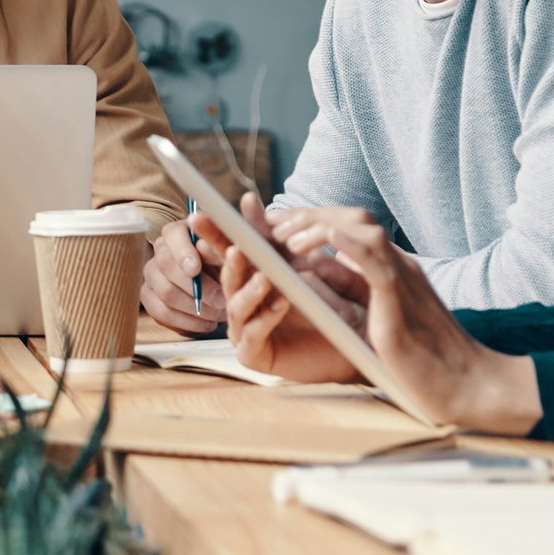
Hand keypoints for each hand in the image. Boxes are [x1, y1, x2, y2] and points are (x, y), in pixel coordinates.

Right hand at [140, 217, 224, 333]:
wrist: (218, 287)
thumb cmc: (223, 266)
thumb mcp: (225, 256)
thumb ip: (216, 250)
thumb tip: (206, 247)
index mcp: (178, 232)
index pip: (173, 235)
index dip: (182, 253)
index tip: (195, 270)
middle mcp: (160, 250)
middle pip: (166, 265)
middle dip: (195, 287)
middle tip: (220, 301)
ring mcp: (152, 274)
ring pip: (165, 292)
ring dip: (195, 307)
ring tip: (218, 314)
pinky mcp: (149, 297)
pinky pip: (162, 313)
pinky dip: (187, 322)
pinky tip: (206, 323)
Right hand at [208, 194, 362, 379]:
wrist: (353, 341)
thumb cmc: (325, 301)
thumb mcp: (298, 263)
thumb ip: (270, 235)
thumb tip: (247, 199)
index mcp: (247, 280)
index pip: (226, 253)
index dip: (213, 235)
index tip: (200, 217)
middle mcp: (240, 303)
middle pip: (226, 278)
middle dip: (228, 262)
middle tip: (236, 248)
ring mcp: (243, 330)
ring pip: (236, 306)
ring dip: (250, 290)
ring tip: (265, 278)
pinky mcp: (253, 355)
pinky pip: (253, 335)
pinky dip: (266, 317)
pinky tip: (281, 302)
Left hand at [269, 206, 538, 432]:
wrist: (468, 386)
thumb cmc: (423, 360)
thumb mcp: (377, 315)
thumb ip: (351, 287)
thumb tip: (317, 263)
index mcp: (392, 269)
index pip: (350, 227)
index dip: (312, 219)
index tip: (278, 224)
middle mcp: (399, 265)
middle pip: (353, 218)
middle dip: (308, 215)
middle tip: (272, 225)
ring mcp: (403, 279)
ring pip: (362, 229)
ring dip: (319, 225)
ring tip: (285, 238)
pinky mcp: (402, 300)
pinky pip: (375, 260)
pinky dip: (349, 244)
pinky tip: (322, 240)